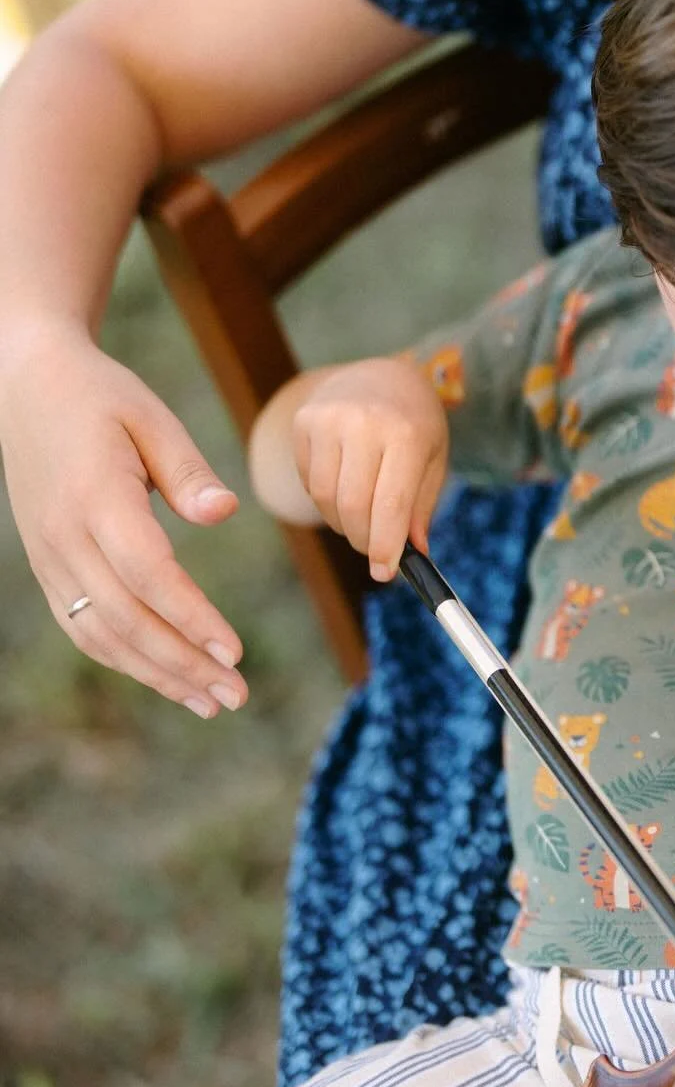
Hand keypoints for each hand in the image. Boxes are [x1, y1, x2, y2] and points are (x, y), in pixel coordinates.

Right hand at [0, 324, 246, 717]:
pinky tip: (166, 677)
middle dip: (183, 664)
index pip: (148, 573)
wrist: (25, 386)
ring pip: (101, 634)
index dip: (191, 618)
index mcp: (95, 497)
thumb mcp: (151, 416)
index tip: (234, 651)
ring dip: (157, 675)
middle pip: (126, 618)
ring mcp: (49, 557)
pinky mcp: (47, 566)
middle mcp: (64, 536)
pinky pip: (83, 626)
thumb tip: (225, 513)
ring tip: (211, 701)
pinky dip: (124, 659)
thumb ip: (188, 470)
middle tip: (237, 695)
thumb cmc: (102, 398)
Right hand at [291, 357, 448, 579]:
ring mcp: (328, 419)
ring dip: (342, 523)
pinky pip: (308, 481)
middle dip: (363, 540)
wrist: (382, 374)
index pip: (390, 506)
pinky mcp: (304, 422)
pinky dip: (326, 500)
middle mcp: (364, 423)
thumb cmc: (415, 423)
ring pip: (325, 498)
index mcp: (406, 433)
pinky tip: (343, 488)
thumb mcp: (433, 460)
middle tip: (373, 551)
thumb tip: (414, 552)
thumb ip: (421, 507)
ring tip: (361, 519)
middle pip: (353, 507)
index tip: (384, 573)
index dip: (385, 546)